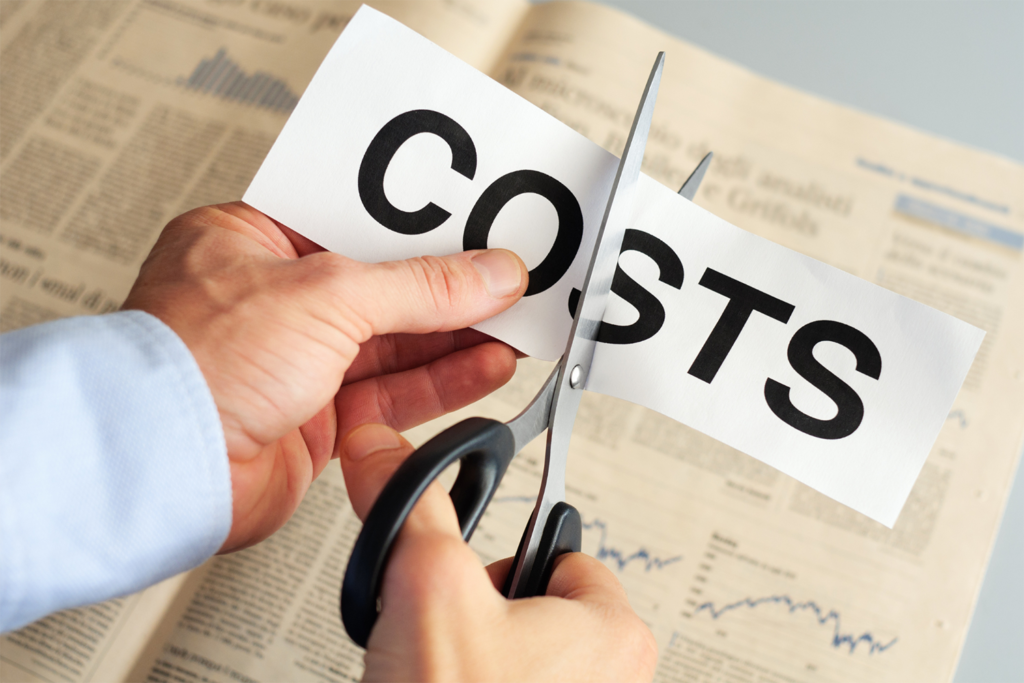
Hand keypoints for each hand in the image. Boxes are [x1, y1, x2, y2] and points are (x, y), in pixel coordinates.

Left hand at [122, 202, 527, 551]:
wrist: (161, 466)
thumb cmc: (195, 366)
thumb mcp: (327, 295)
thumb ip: (420, 288)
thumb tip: (488, 275)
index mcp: (250, 243)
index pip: (353, 224)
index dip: (419, 228)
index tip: (474, 230)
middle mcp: (270, 303)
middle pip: (381, 287)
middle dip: (449, 289)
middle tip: (510, 283)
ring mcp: (292, 364)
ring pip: (392, 346)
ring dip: (456, 337)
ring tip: (516, 326)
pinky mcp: (312, 421)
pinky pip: (390, 395)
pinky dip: (439, 383)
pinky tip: (484, 367)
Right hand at [340, 423, 658, 681]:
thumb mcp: (427, 589)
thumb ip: (409, 508)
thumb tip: (384, 453)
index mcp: (614, 632)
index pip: (564, 552)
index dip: (505, 558)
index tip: (476, 574)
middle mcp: (614, 680)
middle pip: (537, 606)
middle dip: (483, 616)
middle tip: (452, 640)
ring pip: (518, 657)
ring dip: (471, 659)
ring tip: (441, 676)